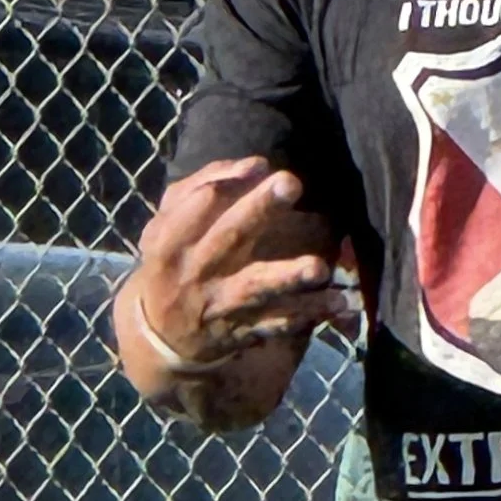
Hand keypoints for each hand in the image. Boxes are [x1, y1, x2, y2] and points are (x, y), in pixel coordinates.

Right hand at [119, 157, 352, 429]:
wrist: (160, 335)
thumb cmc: (173, 262)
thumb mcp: (166, 224)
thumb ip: (200, 186)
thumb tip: (254, 165)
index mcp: (171, 240)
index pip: (197, 204)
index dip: (229, 181)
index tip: (261, 166)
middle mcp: (194, 272)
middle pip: (228, 237)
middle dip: (258, 209)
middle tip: (291, 183)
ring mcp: (219, 304)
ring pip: (254, 287)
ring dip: (288, 276)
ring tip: (319, 267)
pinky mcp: (241, 330)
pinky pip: (278, 322)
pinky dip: (308, 313)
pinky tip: (340, 302)